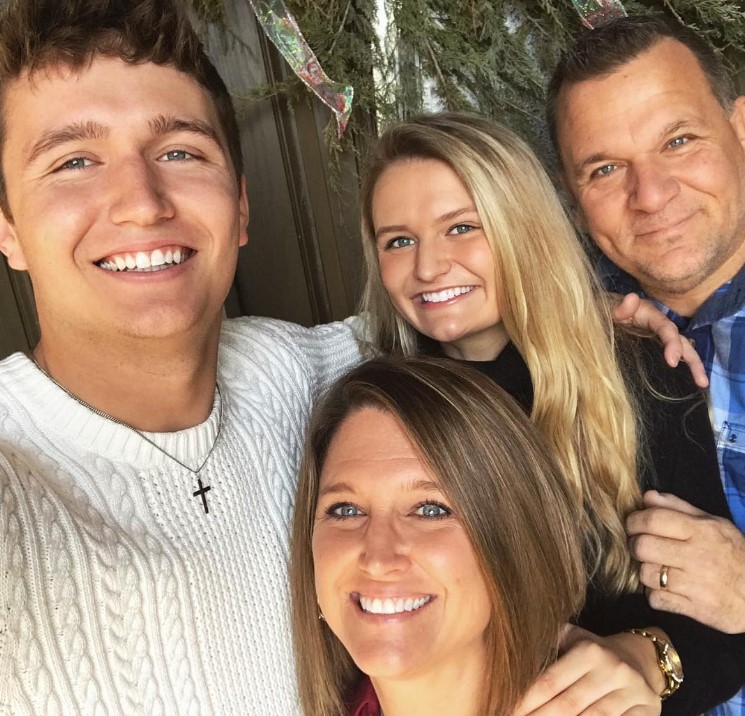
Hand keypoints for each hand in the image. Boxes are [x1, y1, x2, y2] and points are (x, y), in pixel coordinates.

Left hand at [514, 625, 660, 714]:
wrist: (641, 659)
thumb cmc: (594, 651)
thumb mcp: (573, 638)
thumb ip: (548, 644)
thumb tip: (512, 656)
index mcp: (589, 651)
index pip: (551, 681)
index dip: (527, 699)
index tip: (507, 710)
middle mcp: (611, 670)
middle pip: (568, 705)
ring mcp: (631, 692)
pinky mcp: (646, 710)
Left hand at [611, 293, 707, 388]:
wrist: (601, 313)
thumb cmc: (608, 310)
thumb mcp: (611, 307)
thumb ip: (620, 307)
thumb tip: (632, 298)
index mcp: (652, 316)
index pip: (668, 330)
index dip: (673, 344)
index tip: (672, 362)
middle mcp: (661, 327)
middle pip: (683, 342)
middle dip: (693, 360)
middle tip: (702, 381)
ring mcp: (659, 338)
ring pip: (682, 350)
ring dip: (693, 366)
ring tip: (702, 384)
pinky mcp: (655, 347)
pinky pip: (670, 356)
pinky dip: (680, 369)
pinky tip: (685, 383)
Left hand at [628, 490, 744, 632]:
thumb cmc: (736, 555)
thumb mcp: (715, 524)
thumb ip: (679, 508)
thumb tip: (647, 497)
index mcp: (702, 531)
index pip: (653, 519)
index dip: (634, 520)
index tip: (633, 524)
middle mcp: (697, 556)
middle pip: (643, 546)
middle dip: (635, 545)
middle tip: (641, 546)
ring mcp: (695, 585)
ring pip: (646, 574)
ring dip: (645, 570)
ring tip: (655, 567)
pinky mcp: (694, 610)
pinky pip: (656, 599)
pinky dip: (655, 594)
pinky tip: (664, 587)